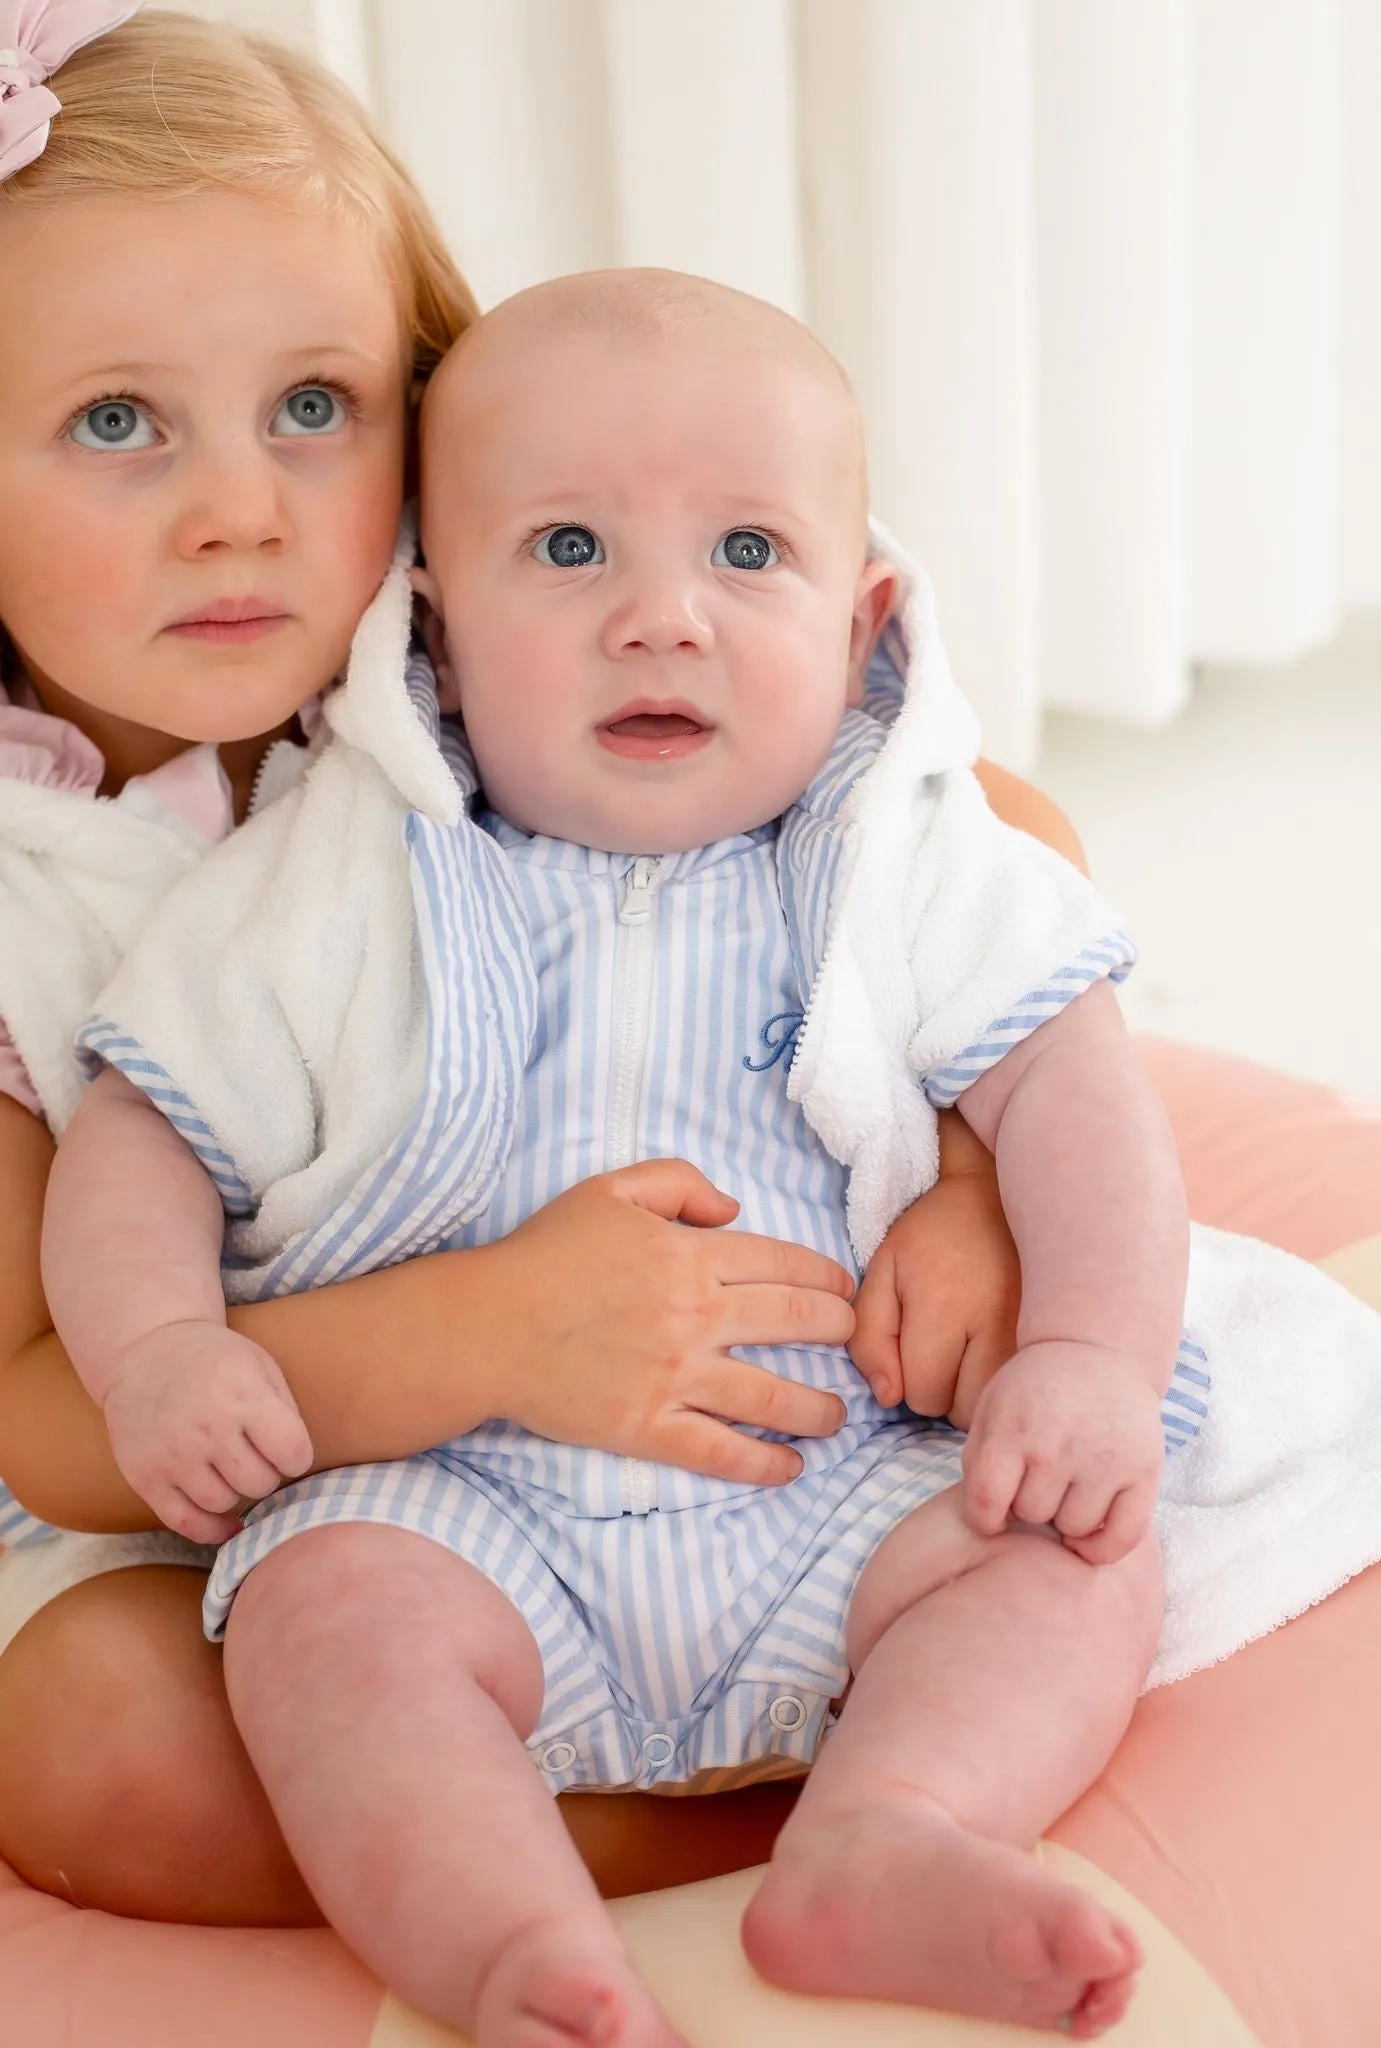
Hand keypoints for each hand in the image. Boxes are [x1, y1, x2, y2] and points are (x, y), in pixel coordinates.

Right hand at [103, 1321, 313, 1544]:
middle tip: (255, 1457)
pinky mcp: (145, 1476)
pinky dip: (211, 1529)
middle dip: (266, 1474)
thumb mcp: (259, 1365)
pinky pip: (186, 1522)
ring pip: (223, 1503)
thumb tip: (296, 1465)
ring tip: (230, 1469)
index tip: (287, 1450)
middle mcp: (207, 1427)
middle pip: (259, 1483)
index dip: (296, 1457)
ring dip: (235, 1493)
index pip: (291, 1452)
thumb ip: (284, 1411)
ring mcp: (173, 1455)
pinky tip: (226, 1522)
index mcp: (243, 1394)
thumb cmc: (214, 1360)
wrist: (144, 1350)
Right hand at [484, 1159, 855, 1488]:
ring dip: (818, 1408)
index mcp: (691, 1256)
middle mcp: (696, 1316)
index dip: (827, 1277)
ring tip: (838, 1418)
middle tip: (853, 1342)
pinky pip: (721, 1451)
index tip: (845, 1290)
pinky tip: (790, 1467)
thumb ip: (679, 1183)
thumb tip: (734, 1211)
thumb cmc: (545, 1254)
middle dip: (838, 1332)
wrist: (487, 1326)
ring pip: (772, 1396)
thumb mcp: (610, 1190)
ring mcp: (676, 1376)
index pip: (784, 1264)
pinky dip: (763, 1464)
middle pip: (795, 1323)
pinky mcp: (649, 1426)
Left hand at [851, 1163, 1019, 1425]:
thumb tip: (888, 1397)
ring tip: (973, 1353)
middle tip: (947, 1352)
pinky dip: (1008, 1381)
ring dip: (979, 1393)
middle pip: (964, 1411)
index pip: (923, 1395)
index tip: (918, 1347)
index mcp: (944, 1305)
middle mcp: (995, 1321)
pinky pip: (1029, 1388)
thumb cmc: (932, 1236)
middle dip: (948, 1394)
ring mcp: (1034, 1328)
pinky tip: (999, 1352)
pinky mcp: (1056, 1330)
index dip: (911, 1382)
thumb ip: (870, 1338)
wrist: (996, 1195)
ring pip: (1000, 1405)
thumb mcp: (883, 1273)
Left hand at [961, 1340, 1163, 1564]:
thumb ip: (978, 1462)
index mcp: (1013, 1429)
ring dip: (1065, 1519)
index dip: (985, 1518)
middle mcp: (1059, 1445)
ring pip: (1074, 1529)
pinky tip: (1088, 1533)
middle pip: (1032, 1515)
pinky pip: (1122, 1539)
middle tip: (1038, 1480)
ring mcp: (1105, 1459)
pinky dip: (1102, 1548)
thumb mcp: (990, 1409)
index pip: (987, 1501)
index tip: (993, 1513)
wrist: (1095, 1351)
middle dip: (1028, 1504)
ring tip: (1065, 1489)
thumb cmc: (1035, 1391)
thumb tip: (989, 1520)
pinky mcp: (1144, 1470)